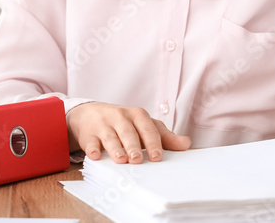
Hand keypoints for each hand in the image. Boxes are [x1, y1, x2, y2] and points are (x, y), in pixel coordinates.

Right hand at [66, 102, 191, 163]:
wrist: (89, 113)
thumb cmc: (123, 123)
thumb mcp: (143, 126)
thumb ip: (164, 136)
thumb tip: (187, 144)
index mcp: (137, 115)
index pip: (147, 128)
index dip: (152, 143)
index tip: (157, 157)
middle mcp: (120, 117)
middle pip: (128, 132)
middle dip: (133, 146)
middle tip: (137, 160)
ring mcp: (103, 124)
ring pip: (110, 136)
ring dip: (115, 148)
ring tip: (121, 160)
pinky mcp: (88, 133)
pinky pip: (90, 141)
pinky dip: (92, 148)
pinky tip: (95, 156)